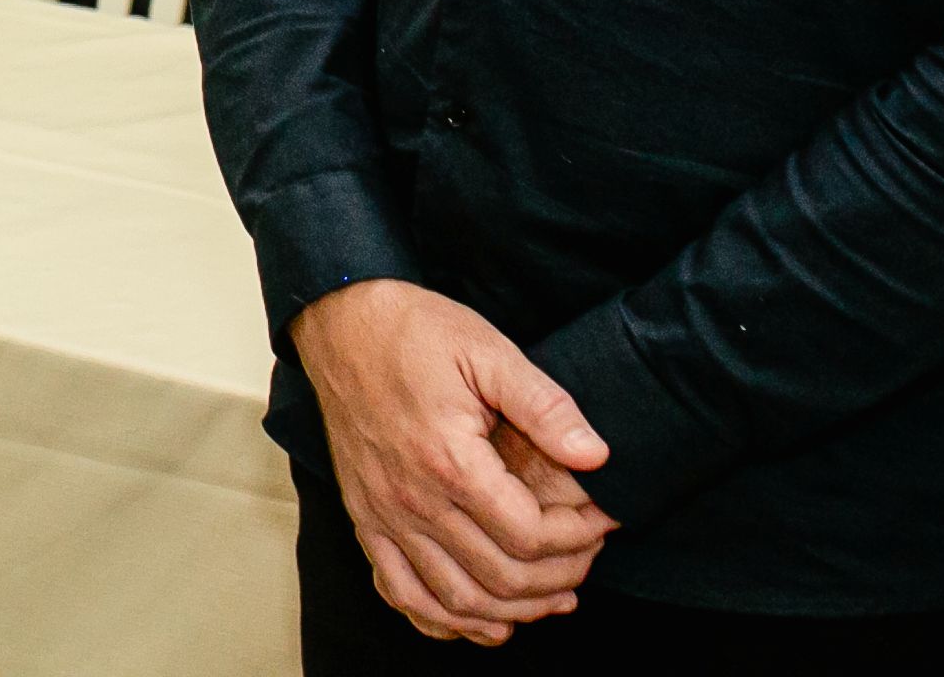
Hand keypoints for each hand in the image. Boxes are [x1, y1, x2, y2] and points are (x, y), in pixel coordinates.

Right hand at [294, 278, 614, 642]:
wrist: (340, 322)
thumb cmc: (414, 332)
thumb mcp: (488, 351)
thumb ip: (545, 406)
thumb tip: (597, 457)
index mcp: (447, 460)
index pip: (529, 536)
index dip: (579, 538)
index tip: (604, 519)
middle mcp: (411, 499)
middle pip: (500, 579)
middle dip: (560, 577)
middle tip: (588, 555)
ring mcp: (381, 514)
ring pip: (456, 600)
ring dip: (513, 611)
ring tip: (553, 596)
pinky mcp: (364, 517)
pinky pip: (400, 592)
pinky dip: (442, 620)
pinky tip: (479, 617)